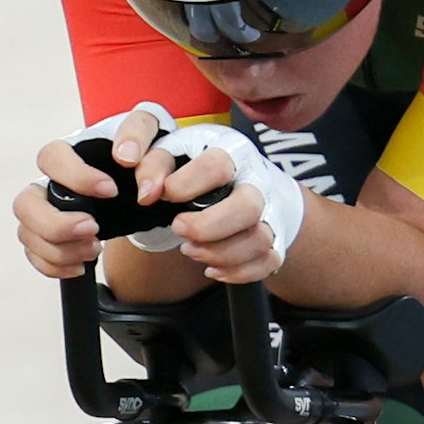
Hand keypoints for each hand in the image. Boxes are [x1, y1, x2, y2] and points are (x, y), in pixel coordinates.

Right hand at [14, 104, 184, 278]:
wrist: (142, 183)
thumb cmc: (138, 152)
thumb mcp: (147, 136)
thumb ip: (139, 136)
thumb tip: (127, 156)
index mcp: (68, 152)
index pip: (52, 157)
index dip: (76, 177)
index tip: (111, 191)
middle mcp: (48, 183)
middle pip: (25, 203)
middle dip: (57, 224)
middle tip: (93, 229)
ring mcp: (44, 211)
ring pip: (27, 233)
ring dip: (59, 250)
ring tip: (94, 249)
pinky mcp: (47, 236)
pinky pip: (35, 256)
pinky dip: (55, 266)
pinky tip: (81, 265)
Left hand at [151, 124, 306, 284]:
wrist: (243, 180)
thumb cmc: (201, 168)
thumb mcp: (173, 154)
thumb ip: (153, 166)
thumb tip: (147, 193)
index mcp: (232, 151)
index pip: (217, 166)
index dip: (186, 184)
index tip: (164, 196)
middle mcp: (257, 180)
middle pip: (248, 206)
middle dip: (207, 226)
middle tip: (178, 229)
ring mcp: (270, 211)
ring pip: (259, 239)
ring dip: (220, 253)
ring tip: (190, 250)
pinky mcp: (276, 238)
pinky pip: (268, 262)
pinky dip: (238, 272)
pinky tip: (212, 269)